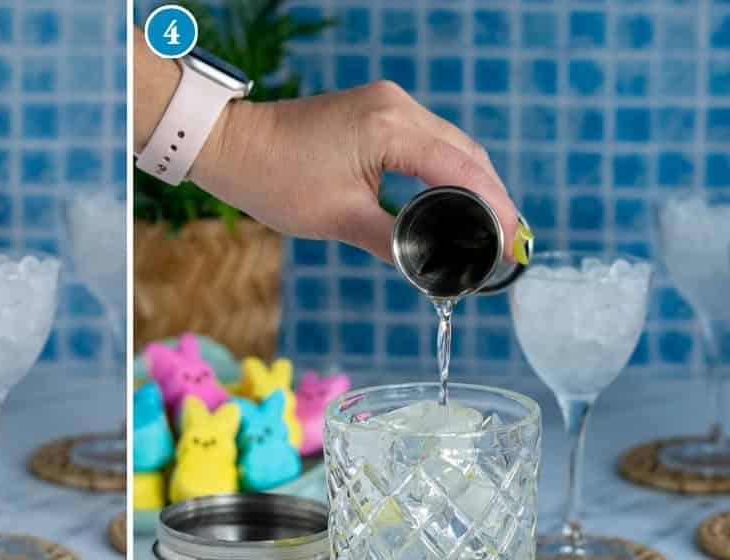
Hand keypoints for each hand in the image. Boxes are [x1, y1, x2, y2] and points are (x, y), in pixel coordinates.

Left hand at [191, 81, 523, 263]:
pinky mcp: (377, 110)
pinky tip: (455, 198)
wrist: (231, 144)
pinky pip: (427, 140)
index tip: (513, 241)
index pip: (462, 169)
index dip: (494, 207)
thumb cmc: (274, 179)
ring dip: (471, 182)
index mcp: (390, 129)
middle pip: (465, 153)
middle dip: (491, 196)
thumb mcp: (337, 219)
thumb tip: (428, 270)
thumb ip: (391, 242)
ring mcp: (388, 104)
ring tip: (490, 225)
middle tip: (509, 241)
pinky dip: (445, 170)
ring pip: (449, 144)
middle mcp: (397, 106)